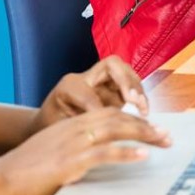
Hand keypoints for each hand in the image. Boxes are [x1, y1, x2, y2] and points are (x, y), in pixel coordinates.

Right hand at [0, 108, 172, 194]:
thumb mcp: (49, 155)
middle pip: (116, 117)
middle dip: (144, 124)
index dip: (131, 118)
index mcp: (69, 125)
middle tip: (166, 133)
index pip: (107, 113)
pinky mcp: (70, 162)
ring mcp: (72, 144)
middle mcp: (73, 129)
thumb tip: (90, 163)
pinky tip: (143, 155)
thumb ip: (71, 153)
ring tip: (163, 139)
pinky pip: (104, 153)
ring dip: (143, 134)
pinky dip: (126, 152)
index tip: (150, 126)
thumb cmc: (21, 172)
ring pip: (115, 129)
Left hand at [36, 57, 150, 131]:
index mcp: (68, 86)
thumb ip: (79, 127)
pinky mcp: (115, 92)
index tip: (104, 126)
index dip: (98, 108)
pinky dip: (140, 98)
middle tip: (133, 99)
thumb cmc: (54, 128)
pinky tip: (143, 112)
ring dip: (137, 88)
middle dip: (126, 80)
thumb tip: (101, 129)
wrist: (51, 126)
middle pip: (112, 65)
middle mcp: (87, 79)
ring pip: (125, 72)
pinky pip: (132, 87)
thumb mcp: (61, 129)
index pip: (88, 92)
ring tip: (142, 107)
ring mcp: (104, 83)